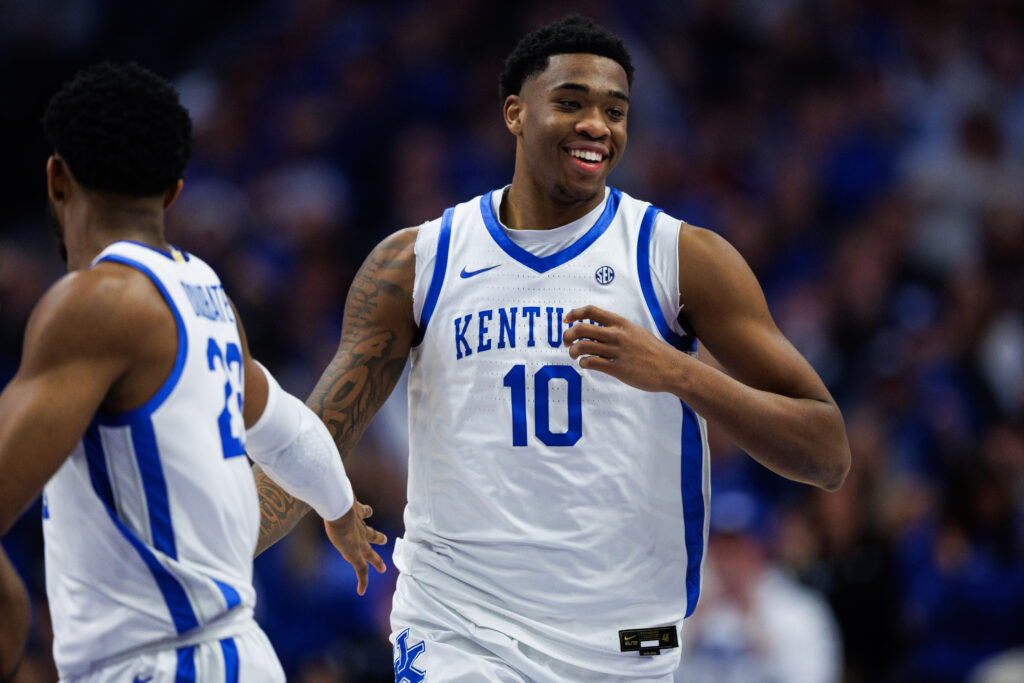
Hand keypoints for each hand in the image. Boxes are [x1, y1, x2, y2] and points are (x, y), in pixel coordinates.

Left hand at [323, 499, 387, 594]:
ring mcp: (361, 526)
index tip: (361, 592)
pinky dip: (367, 512)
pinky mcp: (360, 512)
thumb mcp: (330, 543)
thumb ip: (325, 549)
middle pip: (371, 554)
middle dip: (377, 562)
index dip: (363, 582)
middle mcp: (360, 540)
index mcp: (354, 551)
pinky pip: (366, 513)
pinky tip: (368, 512)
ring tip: (384, 540)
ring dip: (378, 538)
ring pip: (373, 535)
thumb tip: (304, 564)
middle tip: (383, 568)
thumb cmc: (332, 528)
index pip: (362, 570)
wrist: (340, 510)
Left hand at [562, 305, 687, 392]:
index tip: (566, 319)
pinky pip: (591, 363)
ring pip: (582, 346)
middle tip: (566, 342)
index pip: (591, 311)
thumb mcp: (635, 332)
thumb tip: (596, 331)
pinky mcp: (617, 369)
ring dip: (573, 351)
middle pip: (581, 328)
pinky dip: (583, 363)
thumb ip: (617, 330)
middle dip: (568, 335)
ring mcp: (617, 351)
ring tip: (575, 355)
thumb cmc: (652, 351)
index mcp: (621, 323)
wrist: (670, 368)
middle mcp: (617, 335)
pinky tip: (586, 364)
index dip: (575, 313)